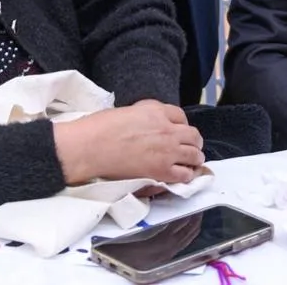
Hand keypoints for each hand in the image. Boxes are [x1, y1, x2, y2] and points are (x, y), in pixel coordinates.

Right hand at [53, 100, 204, 185]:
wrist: (92, 146)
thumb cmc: (101, 126)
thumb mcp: (128, 111)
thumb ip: (144, 116)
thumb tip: (148, 126)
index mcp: (156, 111)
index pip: (180, 115)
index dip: (182, 124)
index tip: (179, 131)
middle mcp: (167, 129)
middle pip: (193, 135)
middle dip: (193, 142)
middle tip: (189, 148)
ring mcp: (167, 150)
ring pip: (194, 154)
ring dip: (194, 158)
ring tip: (191, 163)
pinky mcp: (162, 170)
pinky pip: (185, 174)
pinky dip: (187, 175)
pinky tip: (183, 176)